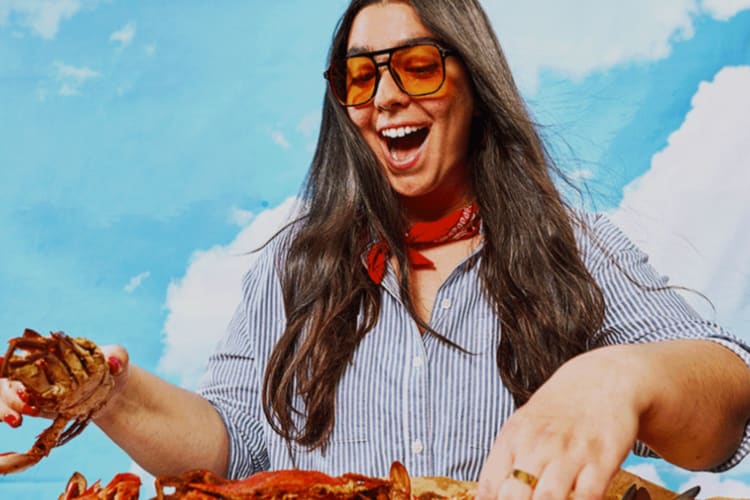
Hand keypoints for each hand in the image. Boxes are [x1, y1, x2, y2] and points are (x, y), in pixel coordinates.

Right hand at [0, 344, 129, 426]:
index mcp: (52, 348)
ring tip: (17, 420)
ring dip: (6, 406)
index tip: (0, 361)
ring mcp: (33, 387)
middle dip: (8, 391)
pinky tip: (18, 422)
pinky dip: (11, 415)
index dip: (8, 358)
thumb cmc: (112, 367)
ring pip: (6, 395)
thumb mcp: (119, 358)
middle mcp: (37, 366)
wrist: (113, 391)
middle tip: (20, 403)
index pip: (22, 348)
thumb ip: (118, 356)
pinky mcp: (34, 405)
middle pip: (8, 375)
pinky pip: (15, 409)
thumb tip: (114, 364)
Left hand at [477, 346, 647, 499]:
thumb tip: (488, 496)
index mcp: (513, 438)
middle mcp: (538, 445)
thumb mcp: (521, 426)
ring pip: (548, 499)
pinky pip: (587, 497)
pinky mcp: (602, 460)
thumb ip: (505, 461)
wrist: (601, 379)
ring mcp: (570, 453)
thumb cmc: (557, 410)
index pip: (490, 486)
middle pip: (514, 495)